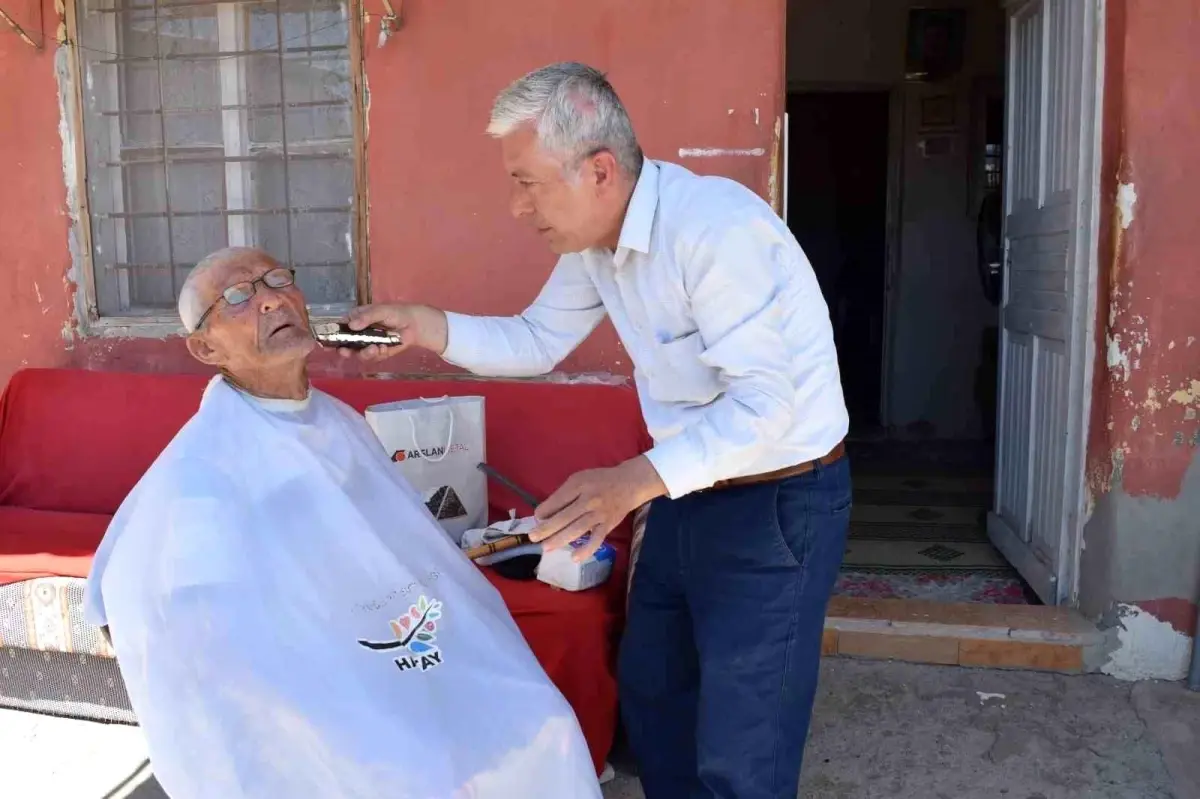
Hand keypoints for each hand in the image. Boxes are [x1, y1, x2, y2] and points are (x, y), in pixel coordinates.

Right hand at [339, 303, 448, 361]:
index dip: (333, 335)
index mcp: (356, 320)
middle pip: (346, 345)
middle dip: (344, 350)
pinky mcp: (379, 353)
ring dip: (364, 353)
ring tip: (374, 348)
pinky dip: (378, 354)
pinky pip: (373, 357)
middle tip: (345, 352)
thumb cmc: (396, 313)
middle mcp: (360, 333)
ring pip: (359, 353)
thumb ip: (366, 317)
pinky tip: (385, 348)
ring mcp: (368, 344)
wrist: (414, 324)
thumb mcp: (380, 310)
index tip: (327, 342)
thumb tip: (352, 325)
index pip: (340, 328)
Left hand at [529, 457, 666, 561]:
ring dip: (560, 539)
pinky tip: (574, 557)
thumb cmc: (600, 481)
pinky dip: (586, 549)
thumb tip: (545, 513)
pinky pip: (596, 539)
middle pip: (565, 516)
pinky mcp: (608, 525)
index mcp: (579, 484)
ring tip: (546, 547)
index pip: (558, 499)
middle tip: (533, 537)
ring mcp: (599, 514)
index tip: (536, 518)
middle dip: (547, 528)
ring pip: (577, 529)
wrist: (629, 483)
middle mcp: (589, 499)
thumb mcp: (580, 478)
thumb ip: (564, 494)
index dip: (545, 510)